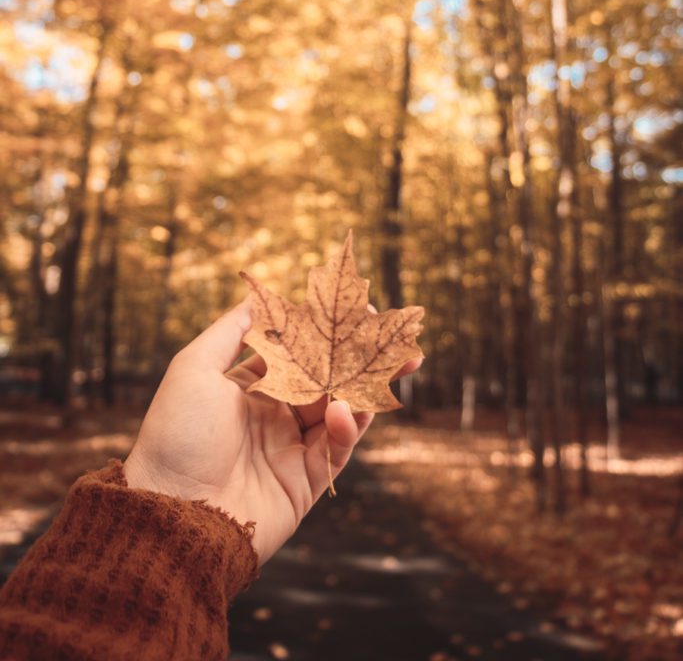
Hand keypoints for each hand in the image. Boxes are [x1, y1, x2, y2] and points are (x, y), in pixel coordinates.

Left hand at [124, 300, 420, 562]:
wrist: (172, 510)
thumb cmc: (177, 433)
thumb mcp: (195, 367)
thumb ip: (233, 330)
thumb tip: (260, 295)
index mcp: (251, 384)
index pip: (302, 350)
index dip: (331, 332)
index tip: (364, 313)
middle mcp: (275, 413)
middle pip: (329, 378)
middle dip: (363, 360)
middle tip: (399, 341)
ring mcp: (292, 446)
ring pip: (341, 411)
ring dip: (364, 390)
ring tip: (388, 370)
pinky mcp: (306, 480)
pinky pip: (337, 449)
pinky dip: (347, 428)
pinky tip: (345, 410)